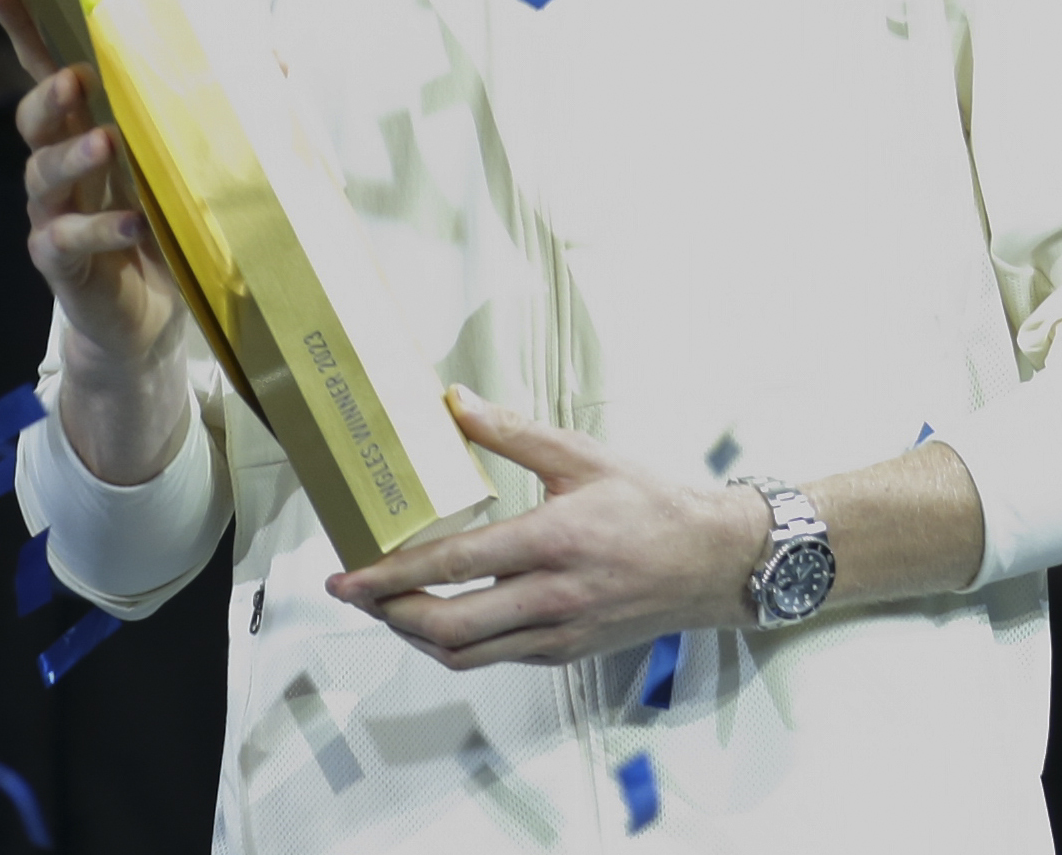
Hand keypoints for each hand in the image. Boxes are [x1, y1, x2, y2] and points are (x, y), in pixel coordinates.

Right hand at [0, 0, 191, 488]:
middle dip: (48, 92)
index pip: (48, 65)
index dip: (25, 23)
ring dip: (74, 155)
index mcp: (89, 125)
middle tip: (77, 79)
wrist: (152, 320)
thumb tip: (277, 57)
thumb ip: (226, 113)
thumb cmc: (169, 228)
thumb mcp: (199, 166)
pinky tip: (133, 223)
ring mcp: (54, 213)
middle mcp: (61, 163)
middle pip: (34, 114)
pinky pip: (66, 238)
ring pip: (43, 172)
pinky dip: (99, 228)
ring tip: (107, 144)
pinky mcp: (60, 262)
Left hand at [325, 389, 767, 668]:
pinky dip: (456, 645)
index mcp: (553, 541)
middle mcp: (552, 597)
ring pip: (466, 654)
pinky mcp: (566, 652)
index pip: (455, 565)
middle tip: (353, 593)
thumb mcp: (582, 456)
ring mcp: (559, 633)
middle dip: (388, 614)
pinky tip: (440, 618)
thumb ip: (512, 432)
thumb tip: (455, 403)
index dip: (392, 575)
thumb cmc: (651, 504)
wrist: (713, 563)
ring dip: (416, 636)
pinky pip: (496, 658)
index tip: (348, 576)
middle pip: (448, 626)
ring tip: (386, 607)